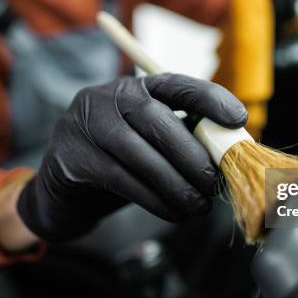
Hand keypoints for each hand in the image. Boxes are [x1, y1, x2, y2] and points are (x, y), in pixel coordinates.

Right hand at [16, 74, 247, 240]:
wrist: (60, 193)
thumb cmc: (118, 166)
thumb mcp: (149, 146)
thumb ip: (180, 142)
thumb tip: (229, 154)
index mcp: (133, 89)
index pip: (175, 85)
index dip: (208, 98)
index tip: (237, 118)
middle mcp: (106, 98)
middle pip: (154, 118)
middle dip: (191, 153)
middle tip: (215, 183)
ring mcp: (84, 125)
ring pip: (139, 152)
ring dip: (176, 183)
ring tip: (199, 205)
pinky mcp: (72, 158)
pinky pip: (121, 179)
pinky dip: (154, 199)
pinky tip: (173, 213)